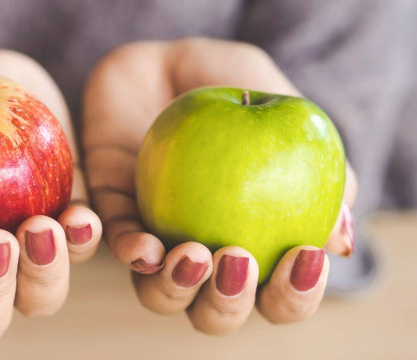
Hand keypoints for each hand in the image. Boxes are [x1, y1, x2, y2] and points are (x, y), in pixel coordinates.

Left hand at [82, 38, 357, 333]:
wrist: (166, 61)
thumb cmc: (234, 89)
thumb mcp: (288, 116)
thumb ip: (323, 169)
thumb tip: (341, 239)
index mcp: (250, 242)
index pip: (278, 294)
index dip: (294, 294)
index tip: (305, 255)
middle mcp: (203, 252)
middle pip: (215, 312)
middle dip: (229, 305)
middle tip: (240, 260)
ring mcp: (156, 237)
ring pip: (160, 294)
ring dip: (177, 288)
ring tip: (196, 254)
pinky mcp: (112, 213)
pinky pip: (114, 244)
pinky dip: (130, 252)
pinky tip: (146, 249)